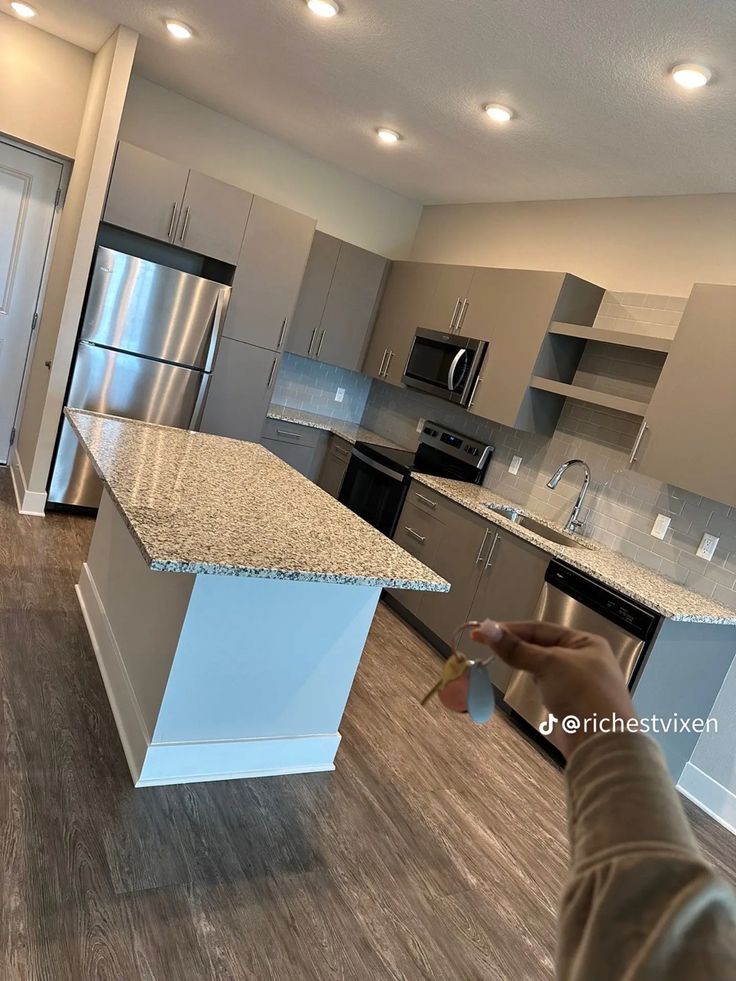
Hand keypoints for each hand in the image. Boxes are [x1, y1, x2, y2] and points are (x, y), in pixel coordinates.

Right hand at [471, 620, 635, 757]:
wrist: (601, 741)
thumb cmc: (582, 692)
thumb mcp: (549, 663)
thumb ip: (517, 648)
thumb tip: (487, 628)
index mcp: (585, 642)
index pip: (541, 629)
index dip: (510, 629)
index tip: (482, 631)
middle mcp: (584, 659)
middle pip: (541, 646)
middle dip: (516, 645)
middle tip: (484, 643)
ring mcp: (577, 683)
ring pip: (542, 666)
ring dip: (523, 662)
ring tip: (499, 658)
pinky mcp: (570, 704)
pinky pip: (546, 685)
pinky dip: (533, 680)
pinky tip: (524, 680)